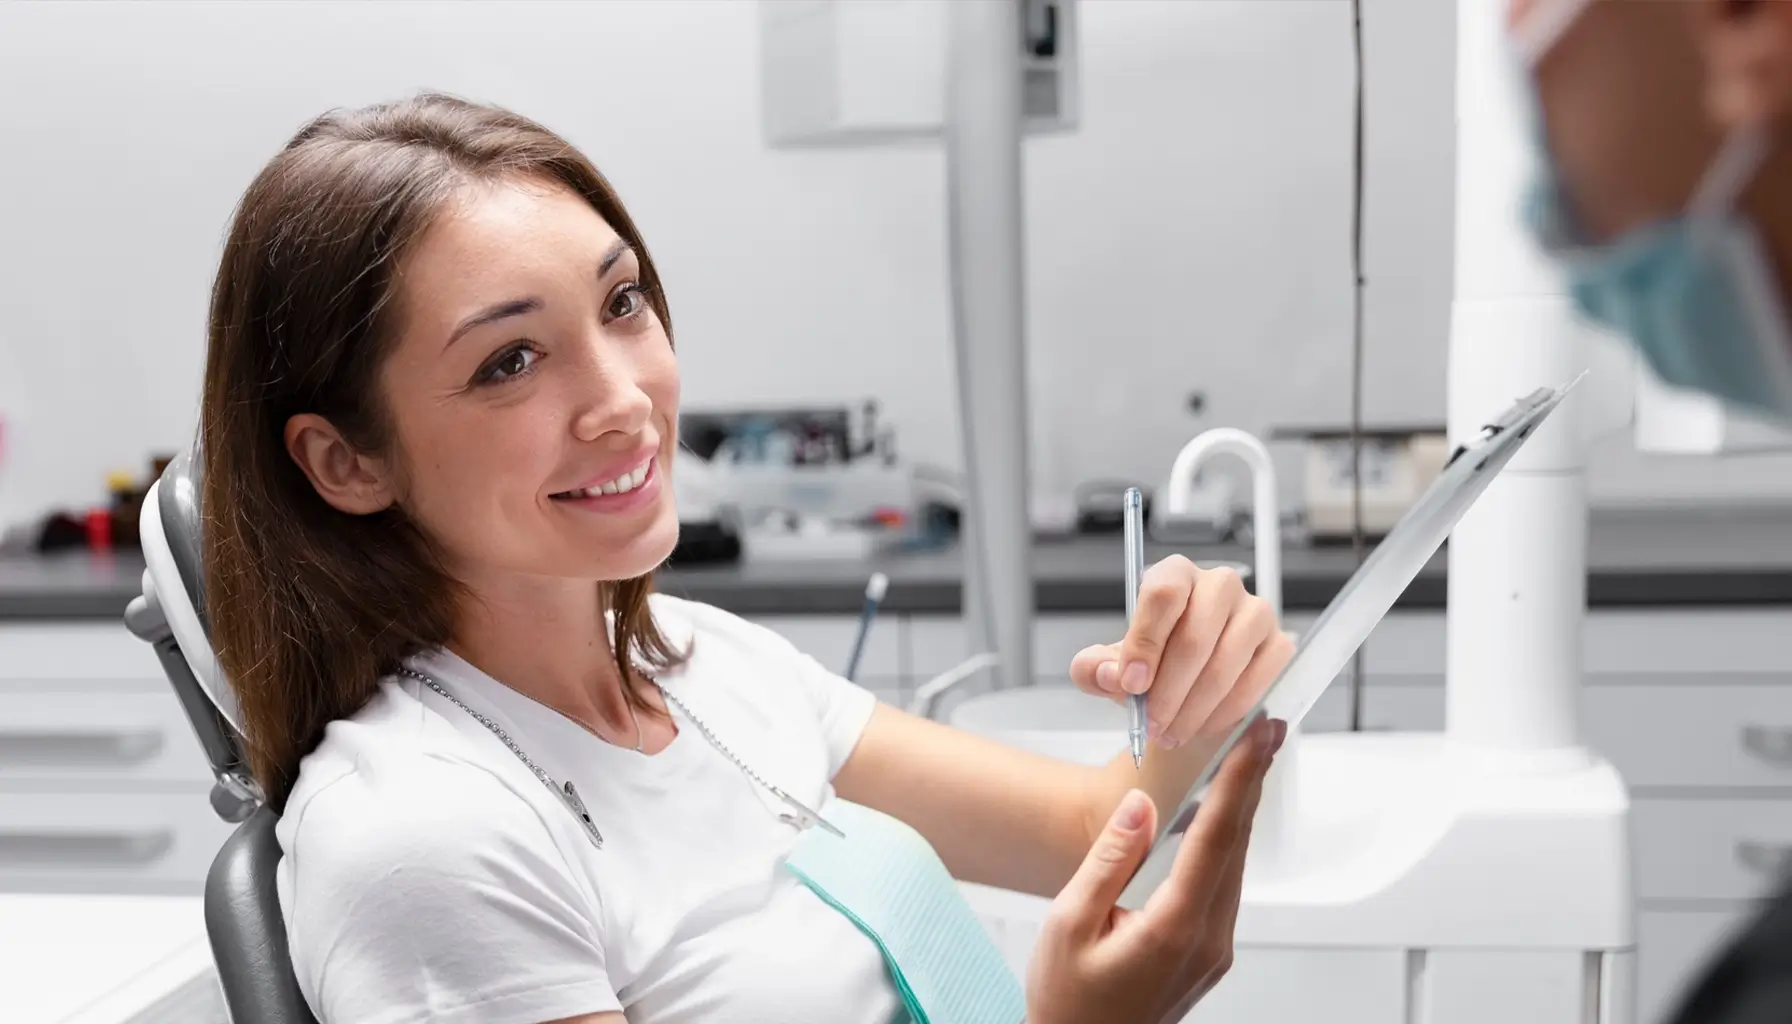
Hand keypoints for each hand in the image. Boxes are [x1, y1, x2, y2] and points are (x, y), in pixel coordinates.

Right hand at [1024, 717, 1280, 1023]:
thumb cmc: (1067, 1002)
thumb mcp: (1069, 923)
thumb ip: (1109, 860)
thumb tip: (1141, 806)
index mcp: (1174, 929)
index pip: (1216, 839)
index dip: (1239, 781)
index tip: (1257, 738)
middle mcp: (1207, 941)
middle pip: (1236, 847)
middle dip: (1252, 783)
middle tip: (1266, 730)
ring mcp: (1214, 951)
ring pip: (1234, 866)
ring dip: (1241, 811)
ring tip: (1248, 761)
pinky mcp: (1208, 955)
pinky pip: (1223, 887)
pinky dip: (1225, 844)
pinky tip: (1220, 820)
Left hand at [1071, 558, 1292, 749]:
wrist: (1188, 683)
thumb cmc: (1152, 664)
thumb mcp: (1111, 666)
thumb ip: (1094, 668)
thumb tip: (1109, 675)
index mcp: (1175, 574)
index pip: (1163, 594)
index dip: (1145, 642)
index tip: (1131, 684)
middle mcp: (1220, 584)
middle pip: (1195, 635)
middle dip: (1168, 690)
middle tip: (1151, 724)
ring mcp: (1255, 612)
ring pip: (1225, 663)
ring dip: (1194, 708)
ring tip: (1171, 734)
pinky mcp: (1278, 644)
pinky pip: (1255, 682)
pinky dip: (1225, 713)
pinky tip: (1202, 727)